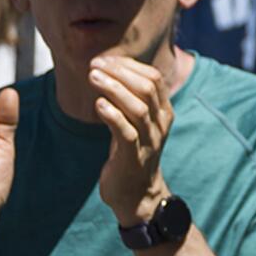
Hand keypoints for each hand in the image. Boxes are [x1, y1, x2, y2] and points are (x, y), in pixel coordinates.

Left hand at [90, 55, 176, 226]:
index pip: (154, 78)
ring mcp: (149, 140)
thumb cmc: (130, 154)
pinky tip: (98, 105)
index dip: (129, 65)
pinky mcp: (133, 157)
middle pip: (148, 87)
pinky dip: (112, 115)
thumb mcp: (135, 123)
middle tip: (94, 66)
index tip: (104, 60)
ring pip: (138, 107)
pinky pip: (126, 132)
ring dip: (114, 89)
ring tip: (92, 78)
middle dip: (120, 72)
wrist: (136, 195)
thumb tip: (109, 70)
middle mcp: (160, 123)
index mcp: (163, 112)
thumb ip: (129, 100)